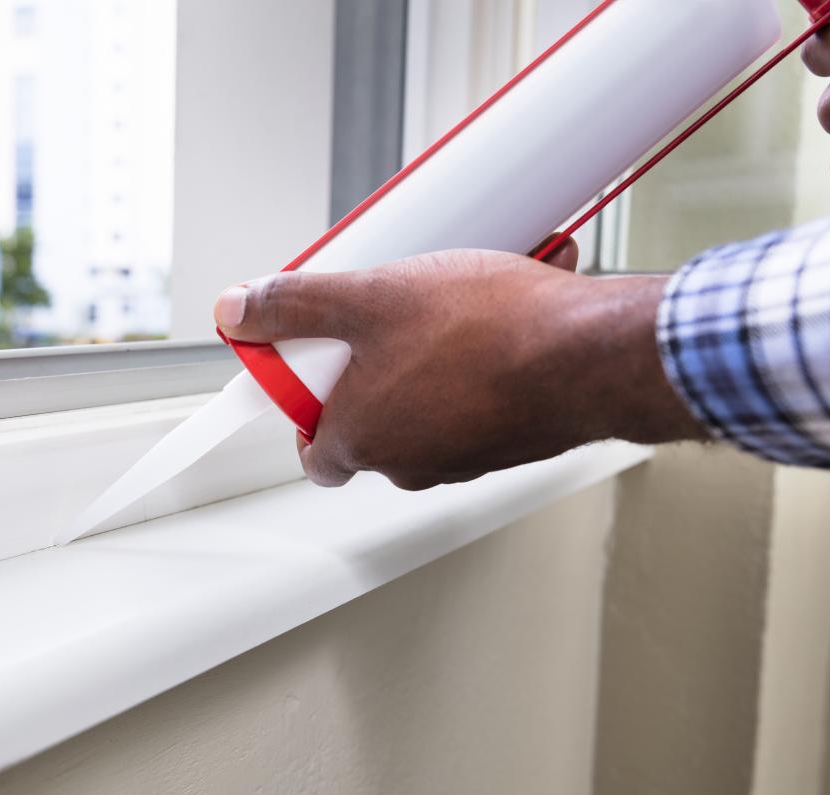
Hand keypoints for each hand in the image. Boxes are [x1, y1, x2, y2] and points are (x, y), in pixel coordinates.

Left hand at [214, 246, 706, 489]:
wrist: (592, 356)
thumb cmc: (485, 334)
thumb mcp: (368, 297)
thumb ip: (294, 306)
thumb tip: (237, 309)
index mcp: (362, 440)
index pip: (310, 447)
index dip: (307, 401)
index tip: (316, 361)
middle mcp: (411, 463)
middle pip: (372, 417)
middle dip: (380, 362)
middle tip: (395, 312)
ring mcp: (466, 456)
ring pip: (432, 401)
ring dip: (436, 354)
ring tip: (459, 300)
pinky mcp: (514, 438)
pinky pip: (483, 395)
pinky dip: (486, 359)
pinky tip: (505, 311)